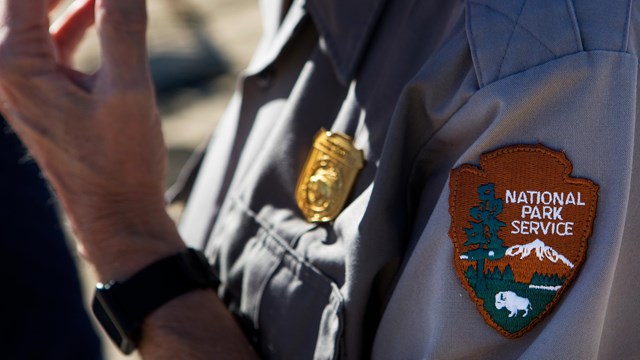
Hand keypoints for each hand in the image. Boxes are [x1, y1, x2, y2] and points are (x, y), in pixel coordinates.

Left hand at [0, 0, 183, 279]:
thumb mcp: (129, 91)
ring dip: (75, 0)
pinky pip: (54, 37)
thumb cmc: (120, 163)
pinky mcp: (44, 90)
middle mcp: (7, 68)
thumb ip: (123, 26)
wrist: (116, 215)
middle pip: (28, 1)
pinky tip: (104, 7)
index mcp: (15, 63)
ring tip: (114, 0)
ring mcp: (24, 80)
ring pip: (40, 15)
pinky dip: (79, 17)